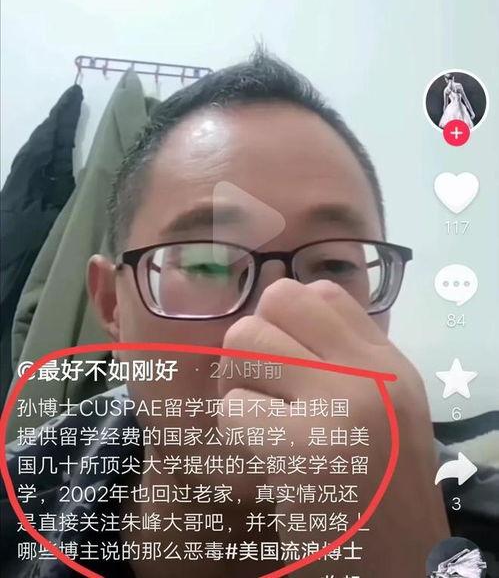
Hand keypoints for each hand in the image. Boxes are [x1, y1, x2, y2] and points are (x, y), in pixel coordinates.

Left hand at [218, 278, 449, 576]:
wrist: (397, 568)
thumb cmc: (381, 488)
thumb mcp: (386, 409)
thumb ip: (344, 359)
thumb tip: (277, 317)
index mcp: (388, 364)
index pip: (322, 291)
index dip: (288, 316)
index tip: (285, 357)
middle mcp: (368, 374)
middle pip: (277, 300)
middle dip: (255, 339)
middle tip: (260, 383)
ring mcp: (337, 406)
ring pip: (244, 342)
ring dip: (237, 381)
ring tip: (258, 418)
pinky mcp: (300, 449)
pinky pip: (232, 406)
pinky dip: (234, 431)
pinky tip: (260, 455)